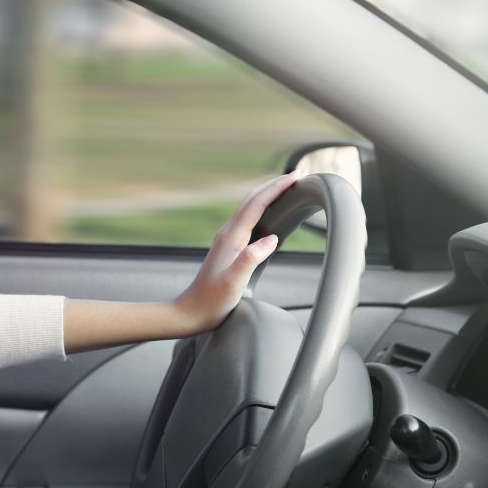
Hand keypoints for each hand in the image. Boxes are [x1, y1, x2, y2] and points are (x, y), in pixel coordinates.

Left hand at [171, 171, 303, 334]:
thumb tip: (271, 239)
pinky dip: (262, 209)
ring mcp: (227, 239)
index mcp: (231, 237)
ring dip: (268, 194)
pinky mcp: (228, 248)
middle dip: (274, 185)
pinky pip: (247, 220)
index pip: (256, 203)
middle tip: (297, 176)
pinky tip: (269, 213)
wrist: (191, 311)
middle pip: (251, 200)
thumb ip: (250, 259)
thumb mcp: (233, 283)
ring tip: (287, 188)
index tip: (296, 176)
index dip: (277, 188)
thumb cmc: (212, 301)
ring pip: (249, 208)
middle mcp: (227, 234)